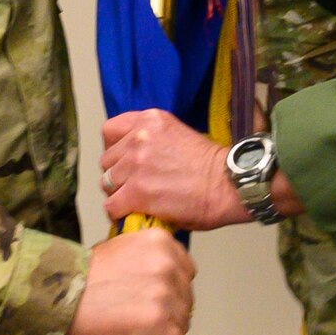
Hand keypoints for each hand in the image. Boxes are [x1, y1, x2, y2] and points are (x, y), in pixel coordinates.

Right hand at [66, 228, 195, 334]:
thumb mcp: (120, 248)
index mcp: (160, 242)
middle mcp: (167, 265)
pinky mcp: (160, 325)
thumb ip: (147, 258)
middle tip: (143, 318)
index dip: (172, 288)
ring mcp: (165, 296)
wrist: (61, 297)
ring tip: (139, 333)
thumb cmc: (82, 276)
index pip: (186, 270)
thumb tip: (162, 277)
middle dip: (169, 310)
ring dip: (165, 331)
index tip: (157, 298)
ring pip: (182, 322)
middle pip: (185, 297)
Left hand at [102, 108, 248, 230]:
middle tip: (135, 187)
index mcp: (150, 120)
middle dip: (118, 175)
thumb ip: (151, 142)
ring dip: (120, 195)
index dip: (114, 150)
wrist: (228, 184)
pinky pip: (112, 206)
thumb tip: (132, 162)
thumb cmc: (211, 167)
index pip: (110, 131)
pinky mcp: (137, 192)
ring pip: (107, 184)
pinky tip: (136, 214)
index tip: (123, 162)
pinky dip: (120, 213)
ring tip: (138, 202)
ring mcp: (136, 164)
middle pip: (106, 161)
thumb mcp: (177, 136)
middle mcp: (139, 138)